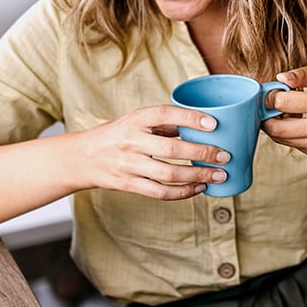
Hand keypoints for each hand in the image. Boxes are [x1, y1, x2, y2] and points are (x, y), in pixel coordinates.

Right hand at [79, 105, 230, 198]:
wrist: (82, 157)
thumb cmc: (118, 135)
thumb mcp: (136, 121)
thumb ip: (164, 122)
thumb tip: (202, 126)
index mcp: (135, 120)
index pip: (164, 114)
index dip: (190, 118)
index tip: (213, 124)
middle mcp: (131, 141)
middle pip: (172, 148)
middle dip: (203, 153)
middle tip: (224, 156)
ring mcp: (128, 165)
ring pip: (169, 173)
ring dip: (198, 175)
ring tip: (219, 175)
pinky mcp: (128, 184)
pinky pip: (160, 192)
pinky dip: (183, 192)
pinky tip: (199, 188)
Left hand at [261, 65, 306, 155]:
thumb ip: (301, 74)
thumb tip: (281, 78)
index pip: (283, 102)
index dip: (271, 97)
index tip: (271, 94)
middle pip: (277, 128)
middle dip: (265, 116)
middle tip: (267, 107)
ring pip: (279, 138)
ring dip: (271, 126)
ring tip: (277, 114)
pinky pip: (287, 143)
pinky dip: (281, 133)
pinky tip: (288, 124)